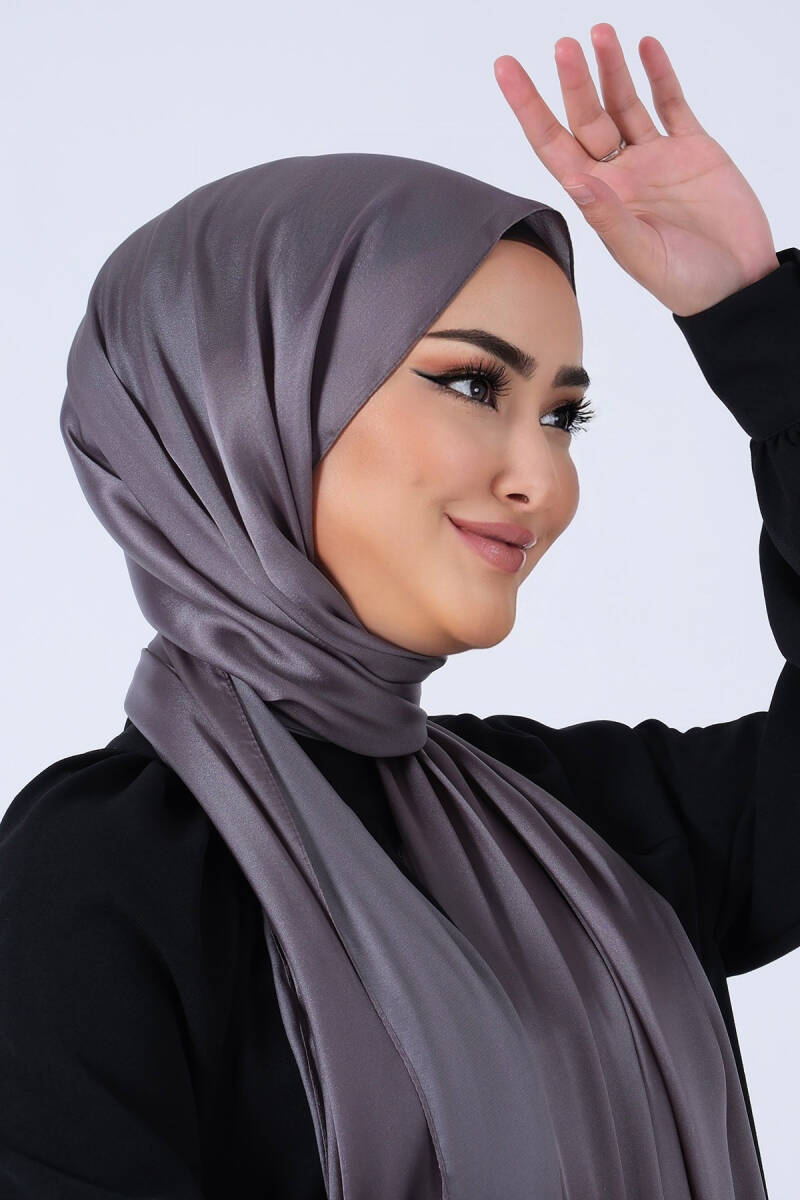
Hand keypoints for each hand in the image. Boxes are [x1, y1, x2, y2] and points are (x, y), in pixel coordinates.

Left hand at [494, 24, 779, 316]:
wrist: (739, 284)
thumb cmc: (686, 283)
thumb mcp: (642, 256)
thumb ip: (610, 219)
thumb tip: (577, 182)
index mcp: (601, 199)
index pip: (554, 145)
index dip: (529, 107)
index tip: (507, 70)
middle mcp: (622, 175)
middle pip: (588, 117)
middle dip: (575, 81)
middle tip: (564, 45)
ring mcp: (656, 159)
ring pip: (625, 103)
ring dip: (612, 69)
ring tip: (600, 33)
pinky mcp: (693, 149)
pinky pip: (671, 104)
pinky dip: (659, 75)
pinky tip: (645, 47)